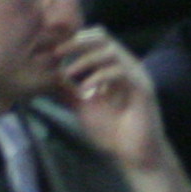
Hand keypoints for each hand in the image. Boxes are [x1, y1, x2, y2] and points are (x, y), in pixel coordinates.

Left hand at [50, 27, 168, 174]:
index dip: (74, 39)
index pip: (95, 39)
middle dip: (77, 41)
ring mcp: (136, 75)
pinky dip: (99, 77)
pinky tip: (85, 89)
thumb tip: (47, 77)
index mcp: (113, 66)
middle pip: (103, 37)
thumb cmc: (112, 130)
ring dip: (86, 59)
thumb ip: (68, 90)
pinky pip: (120, 71)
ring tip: (68, 73)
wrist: (133, 154)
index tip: (52, 49)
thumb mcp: (82, 106)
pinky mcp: (142, 88)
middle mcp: (127, 66)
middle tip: (56, 52)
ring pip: (111, 51)